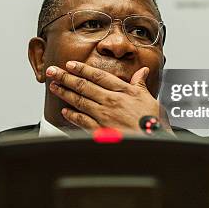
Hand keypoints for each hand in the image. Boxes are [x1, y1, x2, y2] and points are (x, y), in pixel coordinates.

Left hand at [46, 61, 171, 133]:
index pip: (99, 76)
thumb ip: (141, 84)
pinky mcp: (101, 131)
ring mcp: (105, 116)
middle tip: (53, 71)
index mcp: (123, 91)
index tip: (70, 64)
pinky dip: (72, 115)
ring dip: (65, 93)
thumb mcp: (151, 99)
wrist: (155, 143)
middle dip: (66, 77)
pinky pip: (83, 121)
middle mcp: (111, 101)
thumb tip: (143, 71)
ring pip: (80, 101)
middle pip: (84, 86)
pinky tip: (65, 111)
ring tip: (54, 86)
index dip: (82, 69)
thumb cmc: (153, 123)